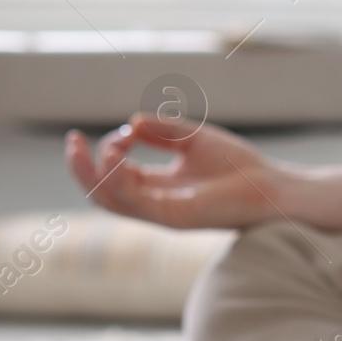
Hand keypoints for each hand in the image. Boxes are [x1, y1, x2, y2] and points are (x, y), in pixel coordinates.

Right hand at [65, 113, 283, 228]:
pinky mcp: (173, 217)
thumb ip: (162, 131)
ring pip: (110, 201)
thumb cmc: (238, 166)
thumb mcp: (192, 138)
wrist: (270, 187)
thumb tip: (131, 123)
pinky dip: (118, 179)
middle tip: (71, 141)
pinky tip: (114, 156)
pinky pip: (134, 202)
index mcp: (158, 188)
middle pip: (103, 192)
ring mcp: (162, 213)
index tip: (130, 128)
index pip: (117, 174)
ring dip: (92, 175)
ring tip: (84, 148)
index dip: (111, 149)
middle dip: (81, 168)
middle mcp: (155, 203)